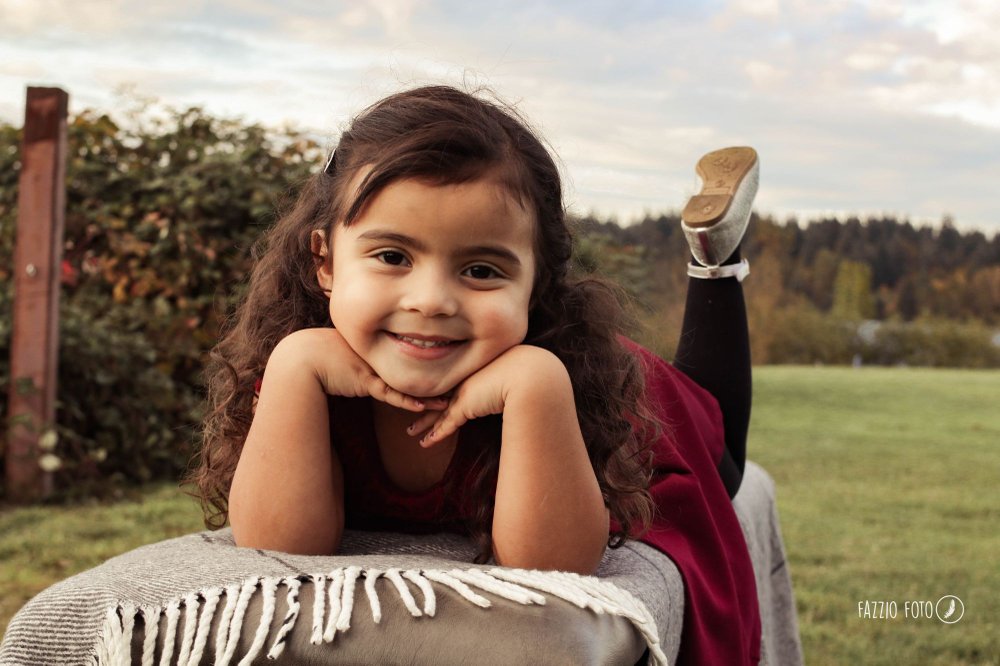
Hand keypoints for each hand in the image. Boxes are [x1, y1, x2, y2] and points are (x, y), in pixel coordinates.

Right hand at [272, 328, 447, 412]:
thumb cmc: (322, 356)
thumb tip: (376, 368)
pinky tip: (422, 407)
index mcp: (380, 346)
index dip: (430, 364)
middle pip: (415, 367)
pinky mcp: (366, 381)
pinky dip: (406, 401)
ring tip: (447, 402)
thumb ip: (366, 361)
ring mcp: (373, 367)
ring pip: (406, 383)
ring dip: (426, 395)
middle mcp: (380, 354)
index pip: (411, 356)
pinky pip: (390, 394)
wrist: (302, 358)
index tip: (449, 371)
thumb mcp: (350, 355)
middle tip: (460, 385)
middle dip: (438, 378)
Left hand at [407, 345, 566, 446]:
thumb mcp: (515, 373)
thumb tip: (513, 382)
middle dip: (421, 405)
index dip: (437, 390)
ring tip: (410, 432)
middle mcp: (464, 380)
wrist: (528, 373)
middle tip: (408, 411)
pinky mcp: (465, 407)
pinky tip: (426, 443)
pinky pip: (446, 423)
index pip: (452, 382)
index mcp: (473, 370)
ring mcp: (463, 392)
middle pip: (437, 395)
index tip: (427, 395)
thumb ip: (509, 378)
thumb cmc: (528, 371)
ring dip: (423, 423)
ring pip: (436, 410)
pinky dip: (436, 435)